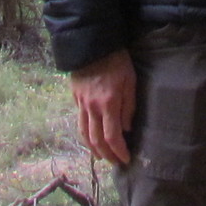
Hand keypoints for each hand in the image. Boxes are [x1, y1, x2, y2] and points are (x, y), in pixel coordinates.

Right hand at [71, 49, 135, 164]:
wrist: (92, 43)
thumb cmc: (116, 60)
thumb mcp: (129, 80)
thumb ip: (129, 106)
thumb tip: (127, 129)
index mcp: (108, 104)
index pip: (112, 137)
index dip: (119, 152)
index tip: (126, 159)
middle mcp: (92, 108)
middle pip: (96, 140)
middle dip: (107, 155)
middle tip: (115, 162)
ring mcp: (81, 103)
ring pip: (84, 134)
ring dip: (93, 149)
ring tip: (101, 156)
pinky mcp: (75, 97)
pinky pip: (79, 122)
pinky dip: (85, 135)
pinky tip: (91, 137)